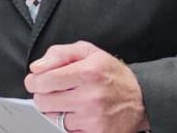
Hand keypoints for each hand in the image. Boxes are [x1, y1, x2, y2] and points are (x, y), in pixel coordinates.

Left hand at [24, 41, 148, 132]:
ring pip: (52, 118)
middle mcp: (90, 97)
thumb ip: (59, 54)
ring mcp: (92, 118)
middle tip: (53, 91)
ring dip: (55, 110)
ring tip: (68, 102)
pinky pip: (66, 130)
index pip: (44, 80)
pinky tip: (77, 114)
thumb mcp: (89, 52)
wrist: (141, 99)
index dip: (34, 81)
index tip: (36, 81)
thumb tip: (36, 68)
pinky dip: (67, 123)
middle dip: (43, 95)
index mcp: (88, 72)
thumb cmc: (112, 74)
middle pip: (43, 101)